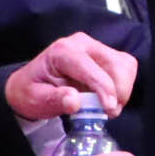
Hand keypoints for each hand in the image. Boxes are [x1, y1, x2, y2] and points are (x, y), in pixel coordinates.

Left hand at [3, 32, 137, 121]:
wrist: (29, 85)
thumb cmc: (31, 92)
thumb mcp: (35, 100)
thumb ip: (54, 100)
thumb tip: (74, 101)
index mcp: (63, 52)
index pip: (91, 68)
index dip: (105, 88)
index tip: (109, 109)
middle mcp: (82, 44)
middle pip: (116, 63)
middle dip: (119, 91)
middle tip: (109, 112)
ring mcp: (96, 47)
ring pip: (125, 65)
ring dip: (123, 89)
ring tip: (108, 106)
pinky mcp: (105, 55)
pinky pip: (125, 68)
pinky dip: (123, 85)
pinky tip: (108, 97)